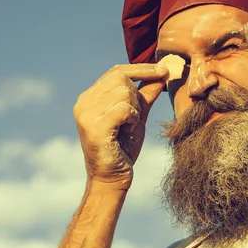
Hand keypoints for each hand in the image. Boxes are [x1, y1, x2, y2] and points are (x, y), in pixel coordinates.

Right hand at [73, 63, 168, 189]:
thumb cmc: (123, 148)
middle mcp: (83, 102)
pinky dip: (132, 118)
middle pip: (120, 78)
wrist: (113, 178)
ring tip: (128, 126)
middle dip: (136, 95)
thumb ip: (146, 94)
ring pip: (123, 92)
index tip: (164, 70)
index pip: (117, 71)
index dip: (142, 69)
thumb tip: (162, 72)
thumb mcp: (137, 116)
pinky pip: (123, 108)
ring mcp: (86, 114)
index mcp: (90, 97)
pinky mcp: (94, 127)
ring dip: (134, 110)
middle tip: (136, 116)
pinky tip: (126, 131)